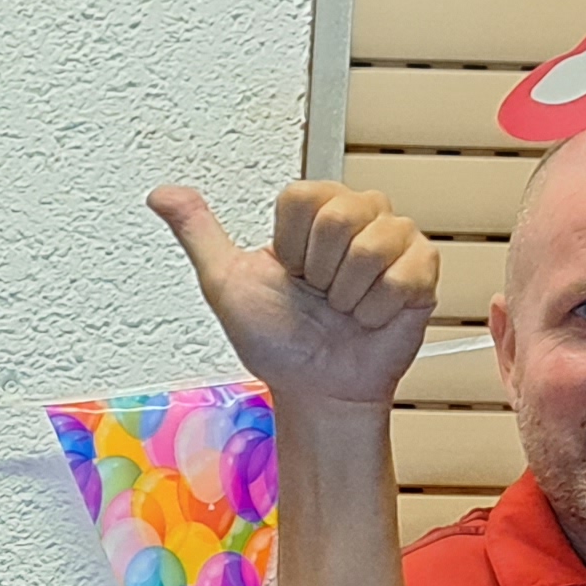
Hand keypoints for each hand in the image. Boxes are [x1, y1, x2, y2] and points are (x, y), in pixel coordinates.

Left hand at [148, 180, 442, 409]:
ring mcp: (396, 238)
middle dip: (320, 273)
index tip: (291, 276)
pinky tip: (371, 319)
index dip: (290, 248)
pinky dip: (379, 310)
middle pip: (339, 215)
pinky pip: (403, 275)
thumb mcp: (227, 284)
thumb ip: (198, 233)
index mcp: (315, 210)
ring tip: (345, 310)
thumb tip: (162, 194)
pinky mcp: (424, 268)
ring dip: (348, 295)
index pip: (302, 198)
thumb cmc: (279, 342)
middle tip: (320, 297)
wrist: (316, 391)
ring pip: (371, 245)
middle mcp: (359, 214)